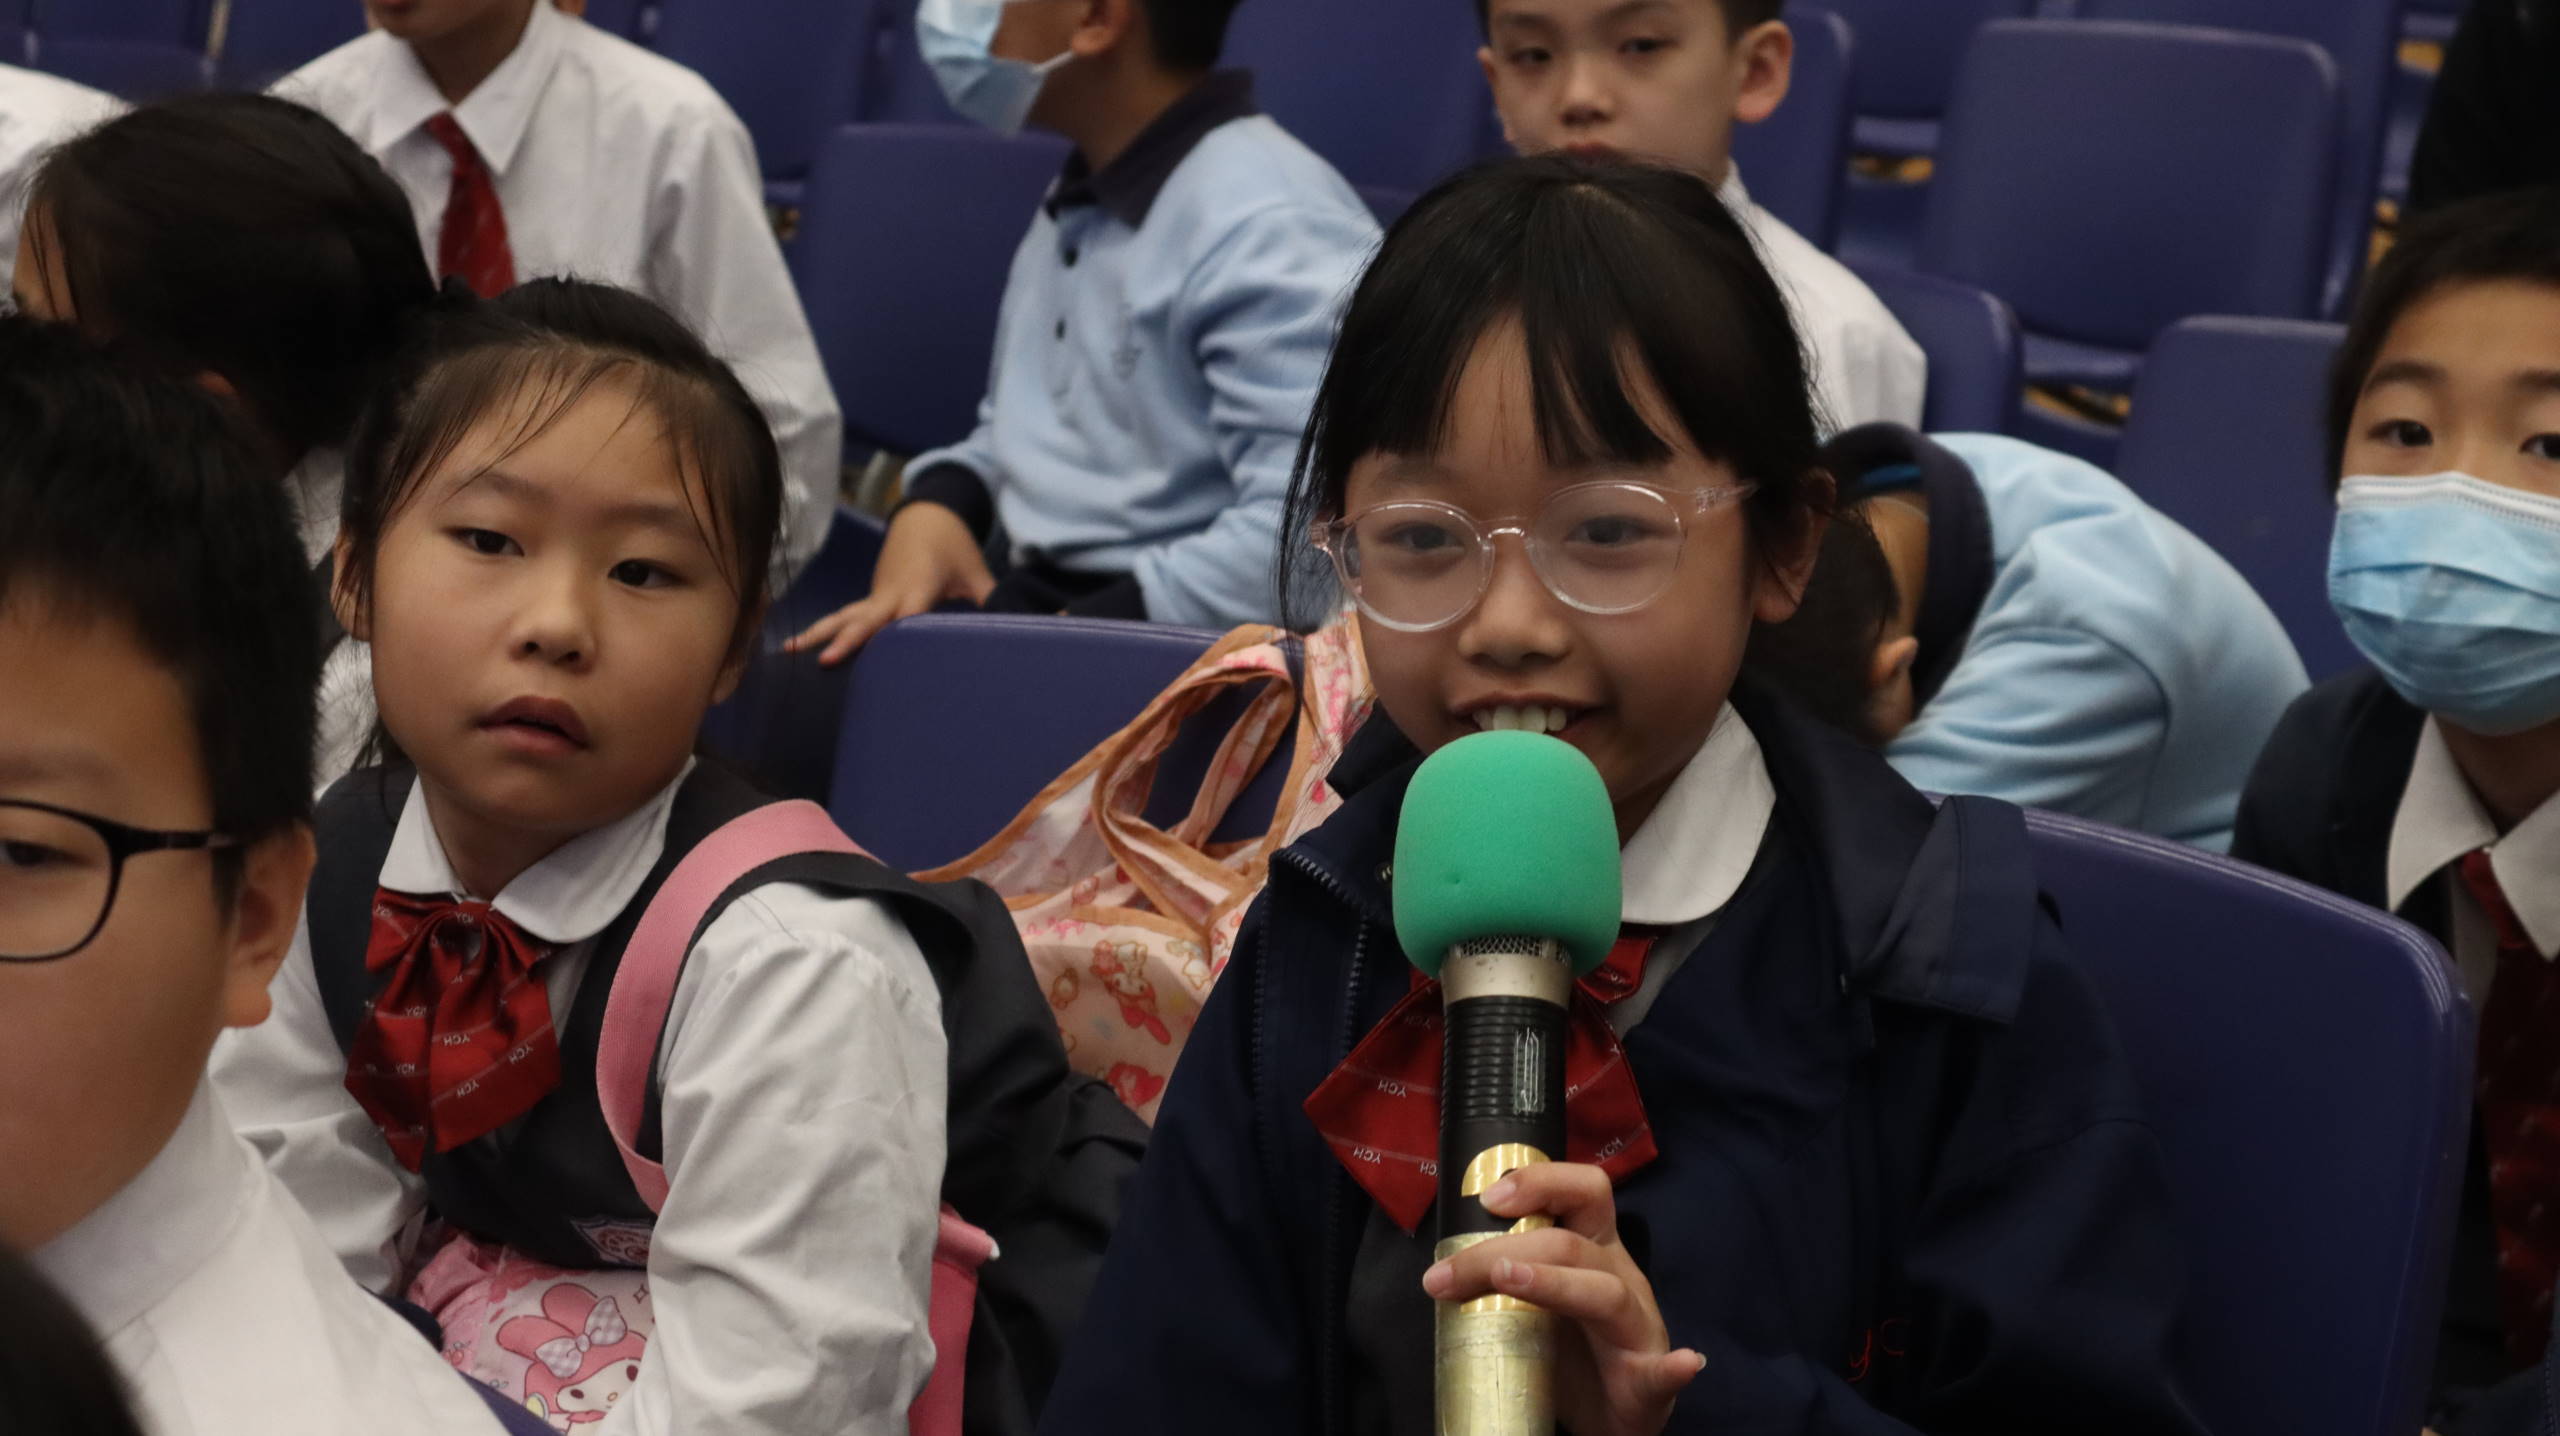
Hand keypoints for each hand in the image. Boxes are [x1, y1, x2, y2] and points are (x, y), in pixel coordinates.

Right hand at [786, 502, 995, 665]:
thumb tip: (1029, 624)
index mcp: (920, 585)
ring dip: (820, 632)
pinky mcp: (870, 598)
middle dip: (850, 637)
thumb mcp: (977, 572)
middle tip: (828, 658)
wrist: (926, 515)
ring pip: (845, 615)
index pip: (908, 614)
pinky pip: (844, 615)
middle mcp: (893, 591)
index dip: (898, 633)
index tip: (885, 656)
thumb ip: (994, 600)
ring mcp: (877, 594)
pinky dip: (822, 629)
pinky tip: (796, 646)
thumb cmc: (955, 546)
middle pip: (867, 617)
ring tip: (790, 649)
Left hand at [1422, 1162, 1703, 1435]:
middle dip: (1503, 1251)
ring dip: (1555, 1284)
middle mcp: (1619, 1276)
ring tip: (1510, 1282)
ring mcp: (1638, 1327)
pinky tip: (1681, 1363)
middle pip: (1572, 1243)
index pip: (1580, 1192)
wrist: (1610, 1416)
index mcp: (1593, 1250)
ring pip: (1606, 1293)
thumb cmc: (1568, 1349)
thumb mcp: (1533, 1302)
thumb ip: (1499, 1280)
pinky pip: (1664, 1371)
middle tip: (1446, 1276)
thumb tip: (1438, 1270)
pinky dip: (1673, 1367)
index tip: (1486, 1198)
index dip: (1539, 1183)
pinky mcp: (1649, 1381)